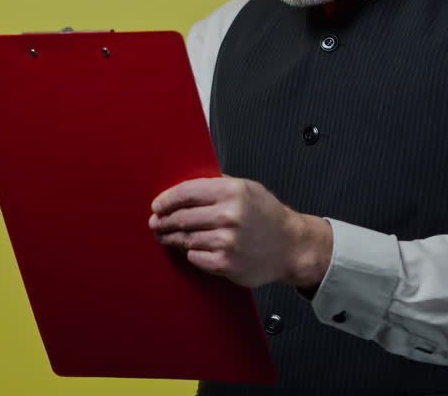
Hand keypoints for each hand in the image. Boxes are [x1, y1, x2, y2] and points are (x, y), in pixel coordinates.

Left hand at [149, 177, 332, 288]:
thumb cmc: (268, 216)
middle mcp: (229, 215)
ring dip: (172, 238)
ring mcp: (227, 241)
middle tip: (156, 222)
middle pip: (181, 217)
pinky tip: (193, 248)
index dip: (166, 199)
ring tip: (167, 236)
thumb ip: (218, 184)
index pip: (186, 192)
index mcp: (233, 192)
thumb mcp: (248, 188)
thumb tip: (185, 186)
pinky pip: (194, 257)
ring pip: (185, 238)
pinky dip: (191, 253)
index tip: (157, 205)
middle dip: (164, 221)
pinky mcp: (225, 264)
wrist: (291, 246)